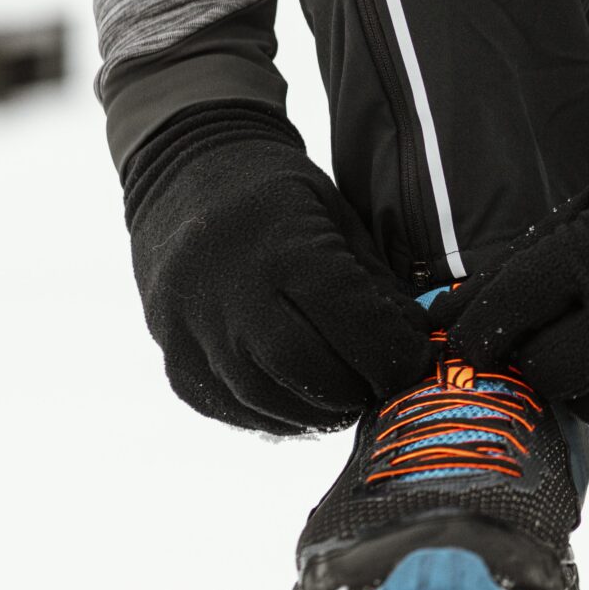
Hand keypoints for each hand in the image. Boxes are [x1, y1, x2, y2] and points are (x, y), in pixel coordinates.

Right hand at [122, 104, 433, 432]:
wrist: (186, 174)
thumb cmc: (280, 196)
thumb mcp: (340, 219)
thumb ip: (376, 285)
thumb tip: (416, 344)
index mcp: (284, 249)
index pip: (351, 324)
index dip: (394, 354)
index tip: (416, 362)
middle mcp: (231, 293)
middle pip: (306, 371)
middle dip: (356, 390)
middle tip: (381, 386)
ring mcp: (191, 329)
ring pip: (265, 399)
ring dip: (317, 412)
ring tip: (346, 398)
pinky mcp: (172, 356)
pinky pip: (227, 407)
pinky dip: (273, 415)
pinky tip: (302, 403)